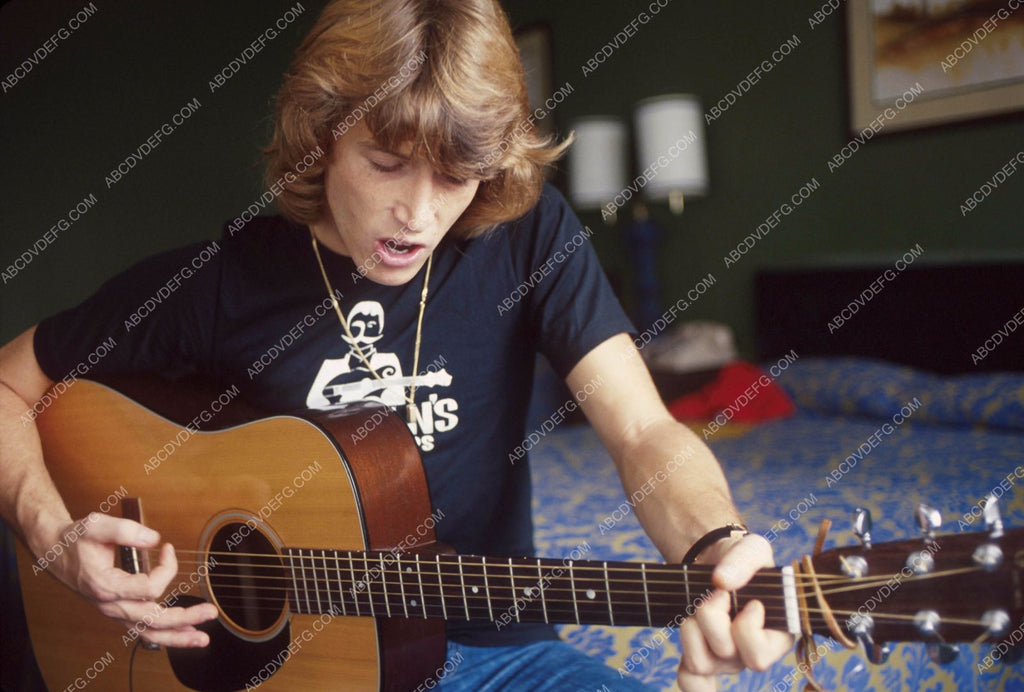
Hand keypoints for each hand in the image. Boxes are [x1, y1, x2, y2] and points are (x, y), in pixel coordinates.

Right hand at [39, 513, 218, 646]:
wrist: (55, 551)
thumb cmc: (75, 538)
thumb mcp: (96, 525)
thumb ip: (126, 530)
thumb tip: (154, 539)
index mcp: (105, 586)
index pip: (149, 588)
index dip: (167, 568)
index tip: (168, 548)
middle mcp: (111, 605)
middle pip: (153, 620)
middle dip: (184, 618)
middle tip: (211, 612)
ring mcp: (115, 612)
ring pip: (148, 633)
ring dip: (177, 637)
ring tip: (202, 638)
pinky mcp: (120, 611)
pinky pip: (143, 630)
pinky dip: (165, 635)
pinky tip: (184, 632)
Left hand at [677, 533, 792, 690]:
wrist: (717, 561)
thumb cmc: (743, 560)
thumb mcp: (752, 548)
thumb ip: (744, 560)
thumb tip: (722, 582)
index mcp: (776, 636)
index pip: (759, 657)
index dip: (747, 628)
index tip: (750, 601)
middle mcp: (750, 654)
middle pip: (725, 655)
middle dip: (713, 617)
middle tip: (717, 593)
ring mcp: (725, 660)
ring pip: (700, 664)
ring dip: (691, 628)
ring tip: (698, 604)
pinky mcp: (702, 656)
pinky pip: (691, 681)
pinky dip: (686, 675)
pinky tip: (687, 646)